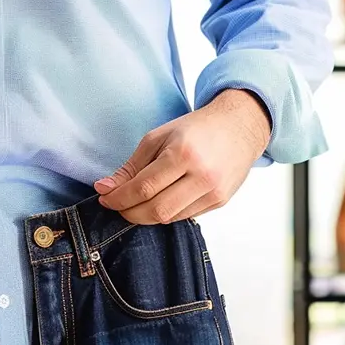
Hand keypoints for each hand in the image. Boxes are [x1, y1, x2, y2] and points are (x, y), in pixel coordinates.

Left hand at [94, 89, 271, 224]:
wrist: (240, 126)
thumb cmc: (195, 129)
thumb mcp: (158, 137)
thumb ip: (131, 166)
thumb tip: (104, 188)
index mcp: (183, 153)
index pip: (143, 188)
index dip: (118, 198)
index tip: (105, 198)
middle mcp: (202, 175)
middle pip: (155, 210)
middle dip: (129, 212)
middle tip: (117, 205)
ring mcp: (213, 191)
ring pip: (169, 218)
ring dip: (146, 215)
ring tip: (136, 203)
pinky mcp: (220, 201)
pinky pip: (184, 217)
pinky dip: (166, 213)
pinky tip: (160, 201)